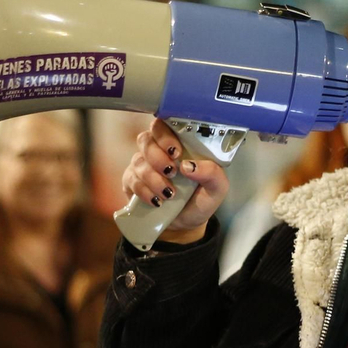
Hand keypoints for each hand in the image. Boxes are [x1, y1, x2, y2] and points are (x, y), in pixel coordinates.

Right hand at [121, 119, 229, 243]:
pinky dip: (144, 192)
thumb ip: (212, 172)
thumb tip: (189, 165)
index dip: (166, 135)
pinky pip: (131, 180)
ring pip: (138, 161)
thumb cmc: (202, 198)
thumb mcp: (217, 187)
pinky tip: (157, 201)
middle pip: (146, 139)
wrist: (186, 223)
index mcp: (179, 143)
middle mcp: (157, 150)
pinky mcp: (131, 182)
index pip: (164, 125)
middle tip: (172, 173)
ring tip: (169, 194)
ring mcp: (142, 165)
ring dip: (153, 179)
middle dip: (157, 157)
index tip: (176, 152)